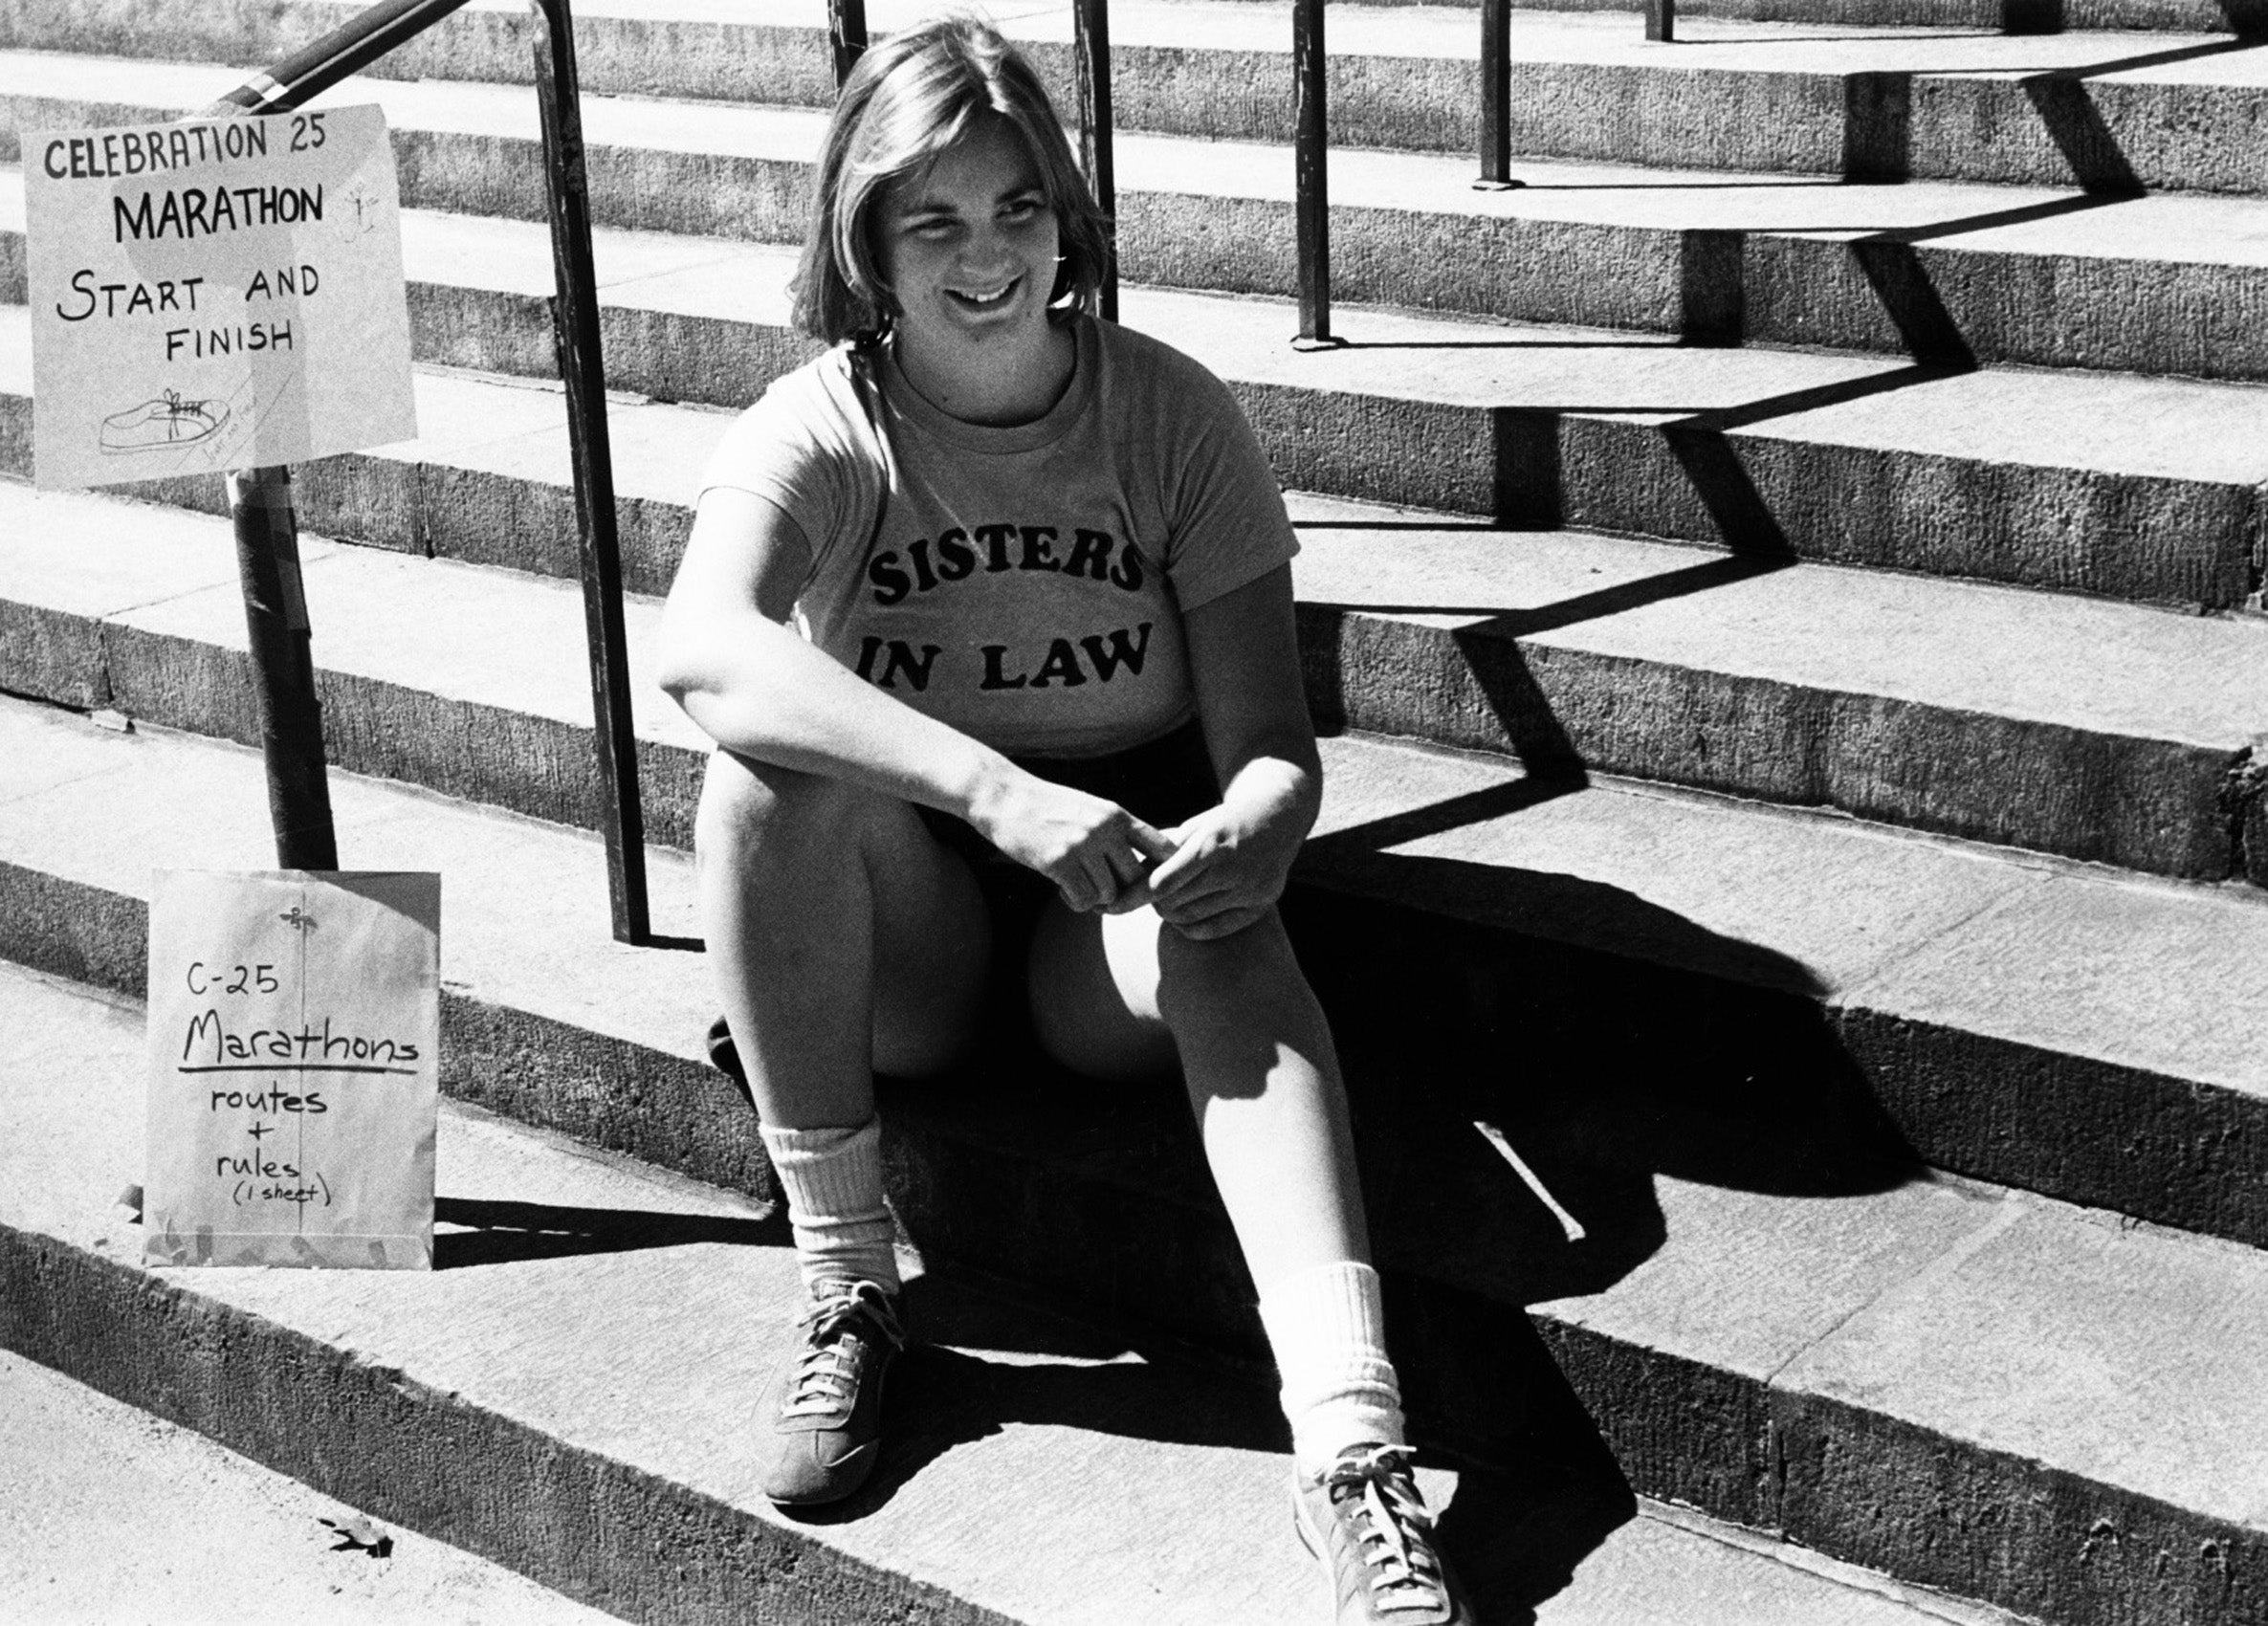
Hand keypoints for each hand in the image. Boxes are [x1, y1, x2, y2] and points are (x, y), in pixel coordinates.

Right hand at [969, 769, 1176, 913]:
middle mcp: (1105, 828)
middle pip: (1136, 879)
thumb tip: (1145, 868)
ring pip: (1109, 894)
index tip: (1149, 884)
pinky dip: (1076, 903)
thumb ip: (1116, 832)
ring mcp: (1082, 844)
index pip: (1162, 847)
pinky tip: (1063, 892)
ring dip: (1095, 900)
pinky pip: (1084, 899)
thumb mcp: (1090, 808)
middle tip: (1104, 896)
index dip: (1164, 871)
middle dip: (1123, 894)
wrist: (1004, 797)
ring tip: (1078, 889)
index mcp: (1118, 815)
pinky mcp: (1059, 861)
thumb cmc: (1048, 807)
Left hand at [1125, 797, 1302, 939]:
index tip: (1114, 903)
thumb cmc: (1223, 824)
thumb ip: (1162, 853)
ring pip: (1190, 918)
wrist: (1276, 821)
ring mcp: (1249, 890)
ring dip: (1170, 914)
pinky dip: (1191, 927)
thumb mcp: (1193, 827)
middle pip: (1173, 902)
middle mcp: (1232, 869)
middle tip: (1147, 896)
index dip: (1135, 894)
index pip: (1163, 882)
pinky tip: (1184, 916)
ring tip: (1166, 903)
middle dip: (1153, 902)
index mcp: (1210, 844)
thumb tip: (1128, 881)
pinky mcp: (1260, 906)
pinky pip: (1213, 929)